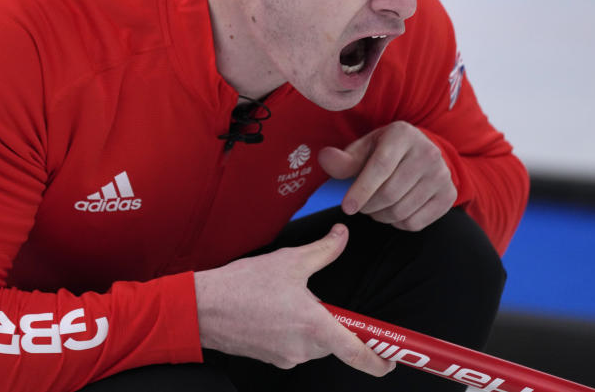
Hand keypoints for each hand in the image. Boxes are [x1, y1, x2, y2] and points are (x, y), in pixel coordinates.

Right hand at [194, 224, 393, 374]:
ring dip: (309, 323)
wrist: (203, 308)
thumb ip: (324, 250)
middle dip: (330, 320)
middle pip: (335, 341)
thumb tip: (342, 235)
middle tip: (310, 296)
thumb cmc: (243, 285)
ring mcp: (286, 356)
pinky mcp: (272, 358)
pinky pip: (294, 345)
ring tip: (283, 298)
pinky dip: (290, 329)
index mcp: (315, 326)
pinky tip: (271, 310)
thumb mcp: (290, 260)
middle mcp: (304, 348)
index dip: (379, 360)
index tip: (391, 359)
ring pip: (314, 342)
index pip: (358, 353)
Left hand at [318, 121, 455, 231]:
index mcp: (402, 135)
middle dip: (368, 206)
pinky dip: (397, 224)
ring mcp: (441, 175)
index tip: (347, 208)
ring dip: (380, 216)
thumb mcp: (364, 148)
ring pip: (402, 210)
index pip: (380, 167)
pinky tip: (393, 211)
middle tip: (359, 206)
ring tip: (374, 208)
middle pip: (390, 193)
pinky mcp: (448, 195)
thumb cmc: (385, 151)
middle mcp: (427, 152)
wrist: (422, 154)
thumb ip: (344, 158)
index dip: (361, 190)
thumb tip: (325, 158)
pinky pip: (416, 223)